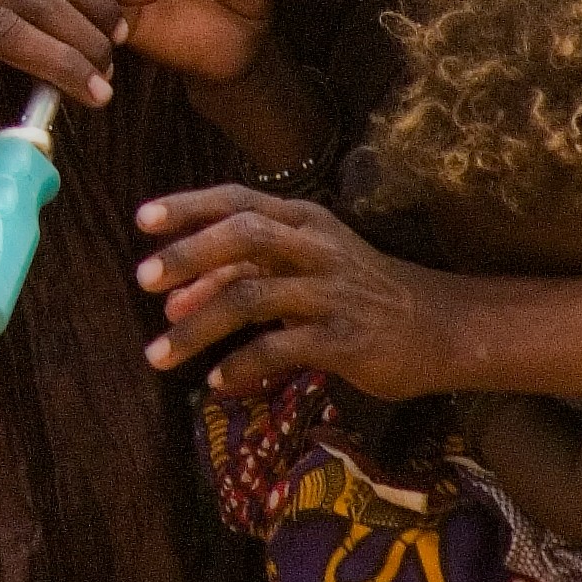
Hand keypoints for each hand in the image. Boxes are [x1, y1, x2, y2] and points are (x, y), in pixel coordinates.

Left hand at [134, 184, 456, 398]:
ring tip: (160, 354)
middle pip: (244, 235)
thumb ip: (243, 277)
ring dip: (199, 327)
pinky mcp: (345, 339)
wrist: (441, 327)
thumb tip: (174, 301)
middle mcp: (317, 248)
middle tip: (143, 279)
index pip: (238, 200)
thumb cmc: (359, 295)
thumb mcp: (304, 271)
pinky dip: (241, 365)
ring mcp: (332, 292)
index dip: (189, 206)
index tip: (141, 219)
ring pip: (252, 298)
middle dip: (188, 255)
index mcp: (305, 221)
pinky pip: (281, 349)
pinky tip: (217, 382)